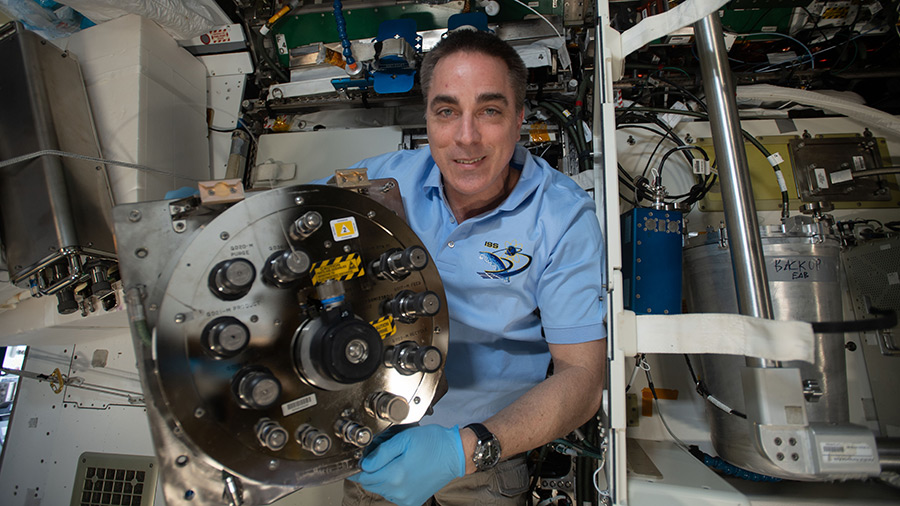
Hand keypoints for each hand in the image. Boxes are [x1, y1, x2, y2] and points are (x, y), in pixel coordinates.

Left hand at [348, 424, 464, 505]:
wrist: (455, 454)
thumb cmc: (433, 443)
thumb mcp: (404, 439)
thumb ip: (381, 453)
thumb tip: (364, 464)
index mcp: (395, 475)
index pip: (364, 477)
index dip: (360, 467)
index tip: (363, 459)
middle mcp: (399, 491)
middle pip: (371, 485)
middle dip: (370, 471)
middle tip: (380, 456)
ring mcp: (406, 498)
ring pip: (382, 490)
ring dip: (382, 478)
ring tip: (394, 462)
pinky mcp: (413, 501)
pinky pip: (393, 495)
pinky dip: (392, 485)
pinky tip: (401, 472)